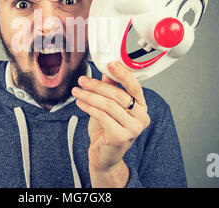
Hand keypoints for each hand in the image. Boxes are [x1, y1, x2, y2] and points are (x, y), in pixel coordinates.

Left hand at [71, 61, 149, 186]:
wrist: (104, 156)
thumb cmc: (107, 130)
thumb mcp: (109, 106)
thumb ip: (110, 89)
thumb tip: (106, 70)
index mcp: (141, 106)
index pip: (134, 86)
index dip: (122, 73)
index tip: (109, 63)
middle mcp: (142, 117)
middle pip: (119, 95)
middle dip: (97, 85)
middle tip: (82, 80)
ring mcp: (133, 128)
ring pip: (109, 105)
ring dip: (90, 96)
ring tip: (77, 92)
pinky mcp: (121, 137)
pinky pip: (103, 116)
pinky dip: (89, 107)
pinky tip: (80, 103)